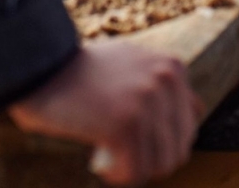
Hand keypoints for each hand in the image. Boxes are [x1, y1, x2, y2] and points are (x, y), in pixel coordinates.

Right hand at [8, 43, 201, 185]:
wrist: (43, 68)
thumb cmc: (85, 71)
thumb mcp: (134, 62)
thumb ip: (164, 83)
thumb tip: (196, 111)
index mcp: (172, 67)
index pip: (190, 125)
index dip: (162, 140)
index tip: (134, 138)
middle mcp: (165, 81)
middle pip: (178, 150)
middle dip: (150, 159)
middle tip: (119, 150)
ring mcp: (147, 102)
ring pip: (159, 166)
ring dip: (132, 169)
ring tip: (108, 152)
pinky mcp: (125, 125)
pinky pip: (135, 173)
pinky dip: (117, 175)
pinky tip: (100, 160)